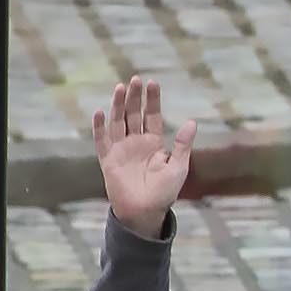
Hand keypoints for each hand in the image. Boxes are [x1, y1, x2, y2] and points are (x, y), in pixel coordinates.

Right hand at [92, 74, 195, 238]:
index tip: (153, 83)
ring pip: (117, 121)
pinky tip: (99, 111)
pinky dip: (99, 126)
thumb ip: (182, 144)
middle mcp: (135, 142)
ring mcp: (120, 149)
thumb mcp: (178, 166)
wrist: (145, 211)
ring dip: (117, 105)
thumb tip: (192, 121)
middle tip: (135, 79)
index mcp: (153, 142)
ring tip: (120, 88)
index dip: (152, 100)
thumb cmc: (164, 192)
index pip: (151, 116)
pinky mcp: (107, 159)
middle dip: (134, 97)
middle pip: (133, 114)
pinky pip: (101, 140)